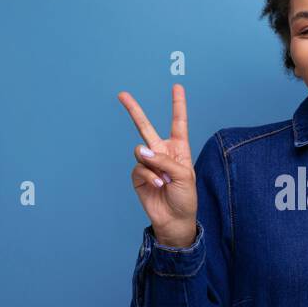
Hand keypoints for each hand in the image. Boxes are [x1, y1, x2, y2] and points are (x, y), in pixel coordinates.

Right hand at [117, 83, 198, 247]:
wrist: (174, 219)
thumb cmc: (185, 197)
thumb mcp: (184, 175)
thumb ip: (164, 160)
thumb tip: (140, 151)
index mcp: (178, 148)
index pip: (178, 122)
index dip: (178, 104)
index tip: (177, 86)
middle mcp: (162, 152)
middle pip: (145, 127)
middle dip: (134, 110)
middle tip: (122, 94)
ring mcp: (148, 163)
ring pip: (141, 151)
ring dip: (154, 165)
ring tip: (165, 180)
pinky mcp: (138, 175)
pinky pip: (139, 168)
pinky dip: (150, 177)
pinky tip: (158, 186)